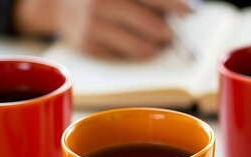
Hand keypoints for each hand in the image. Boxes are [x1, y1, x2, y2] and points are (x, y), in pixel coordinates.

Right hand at [13, 0, 192, 58]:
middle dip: (167, 32)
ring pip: (145, 48)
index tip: (190, 12)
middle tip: (166, 31)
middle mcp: (105, 1)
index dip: (178, 6)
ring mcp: (95, 24)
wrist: (60, 4)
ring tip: (149, 38)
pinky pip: (127, 57)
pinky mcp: (90, 45)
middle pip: (156, 28)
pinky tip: (124, 39)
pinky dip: (132, 50)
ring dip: (153, 46)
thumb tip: (188, 10)